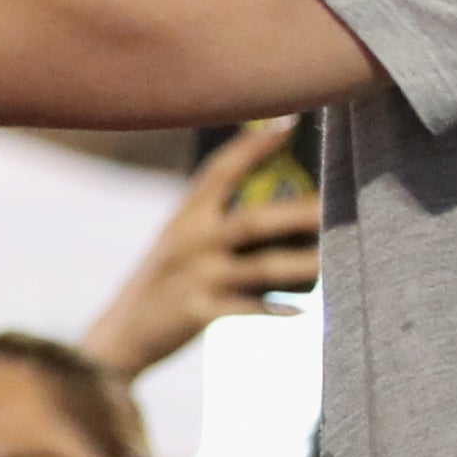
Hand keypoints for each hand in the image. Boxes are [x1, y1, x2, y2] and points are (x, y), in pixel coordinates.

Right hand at [81, 116, 321, 380]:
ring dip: (299, 265)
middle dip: (297, 214)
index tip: (291, 123)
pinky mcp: (197, 313)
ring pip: (259, 269)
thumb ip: (218, 221)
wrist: (122, 333)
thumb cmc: (166, 281)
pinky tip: (301, 311)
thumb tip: (283, 207)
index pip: (221, 170)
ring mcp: (195, 278)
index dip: (254, 146)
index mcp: (185, 216)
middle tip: (334, 204)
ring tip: (332, 260)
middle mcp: (190, 241)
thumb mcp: (179, 241)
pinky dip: (273, 310)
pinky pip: (245, 309)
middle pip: (253, 221)